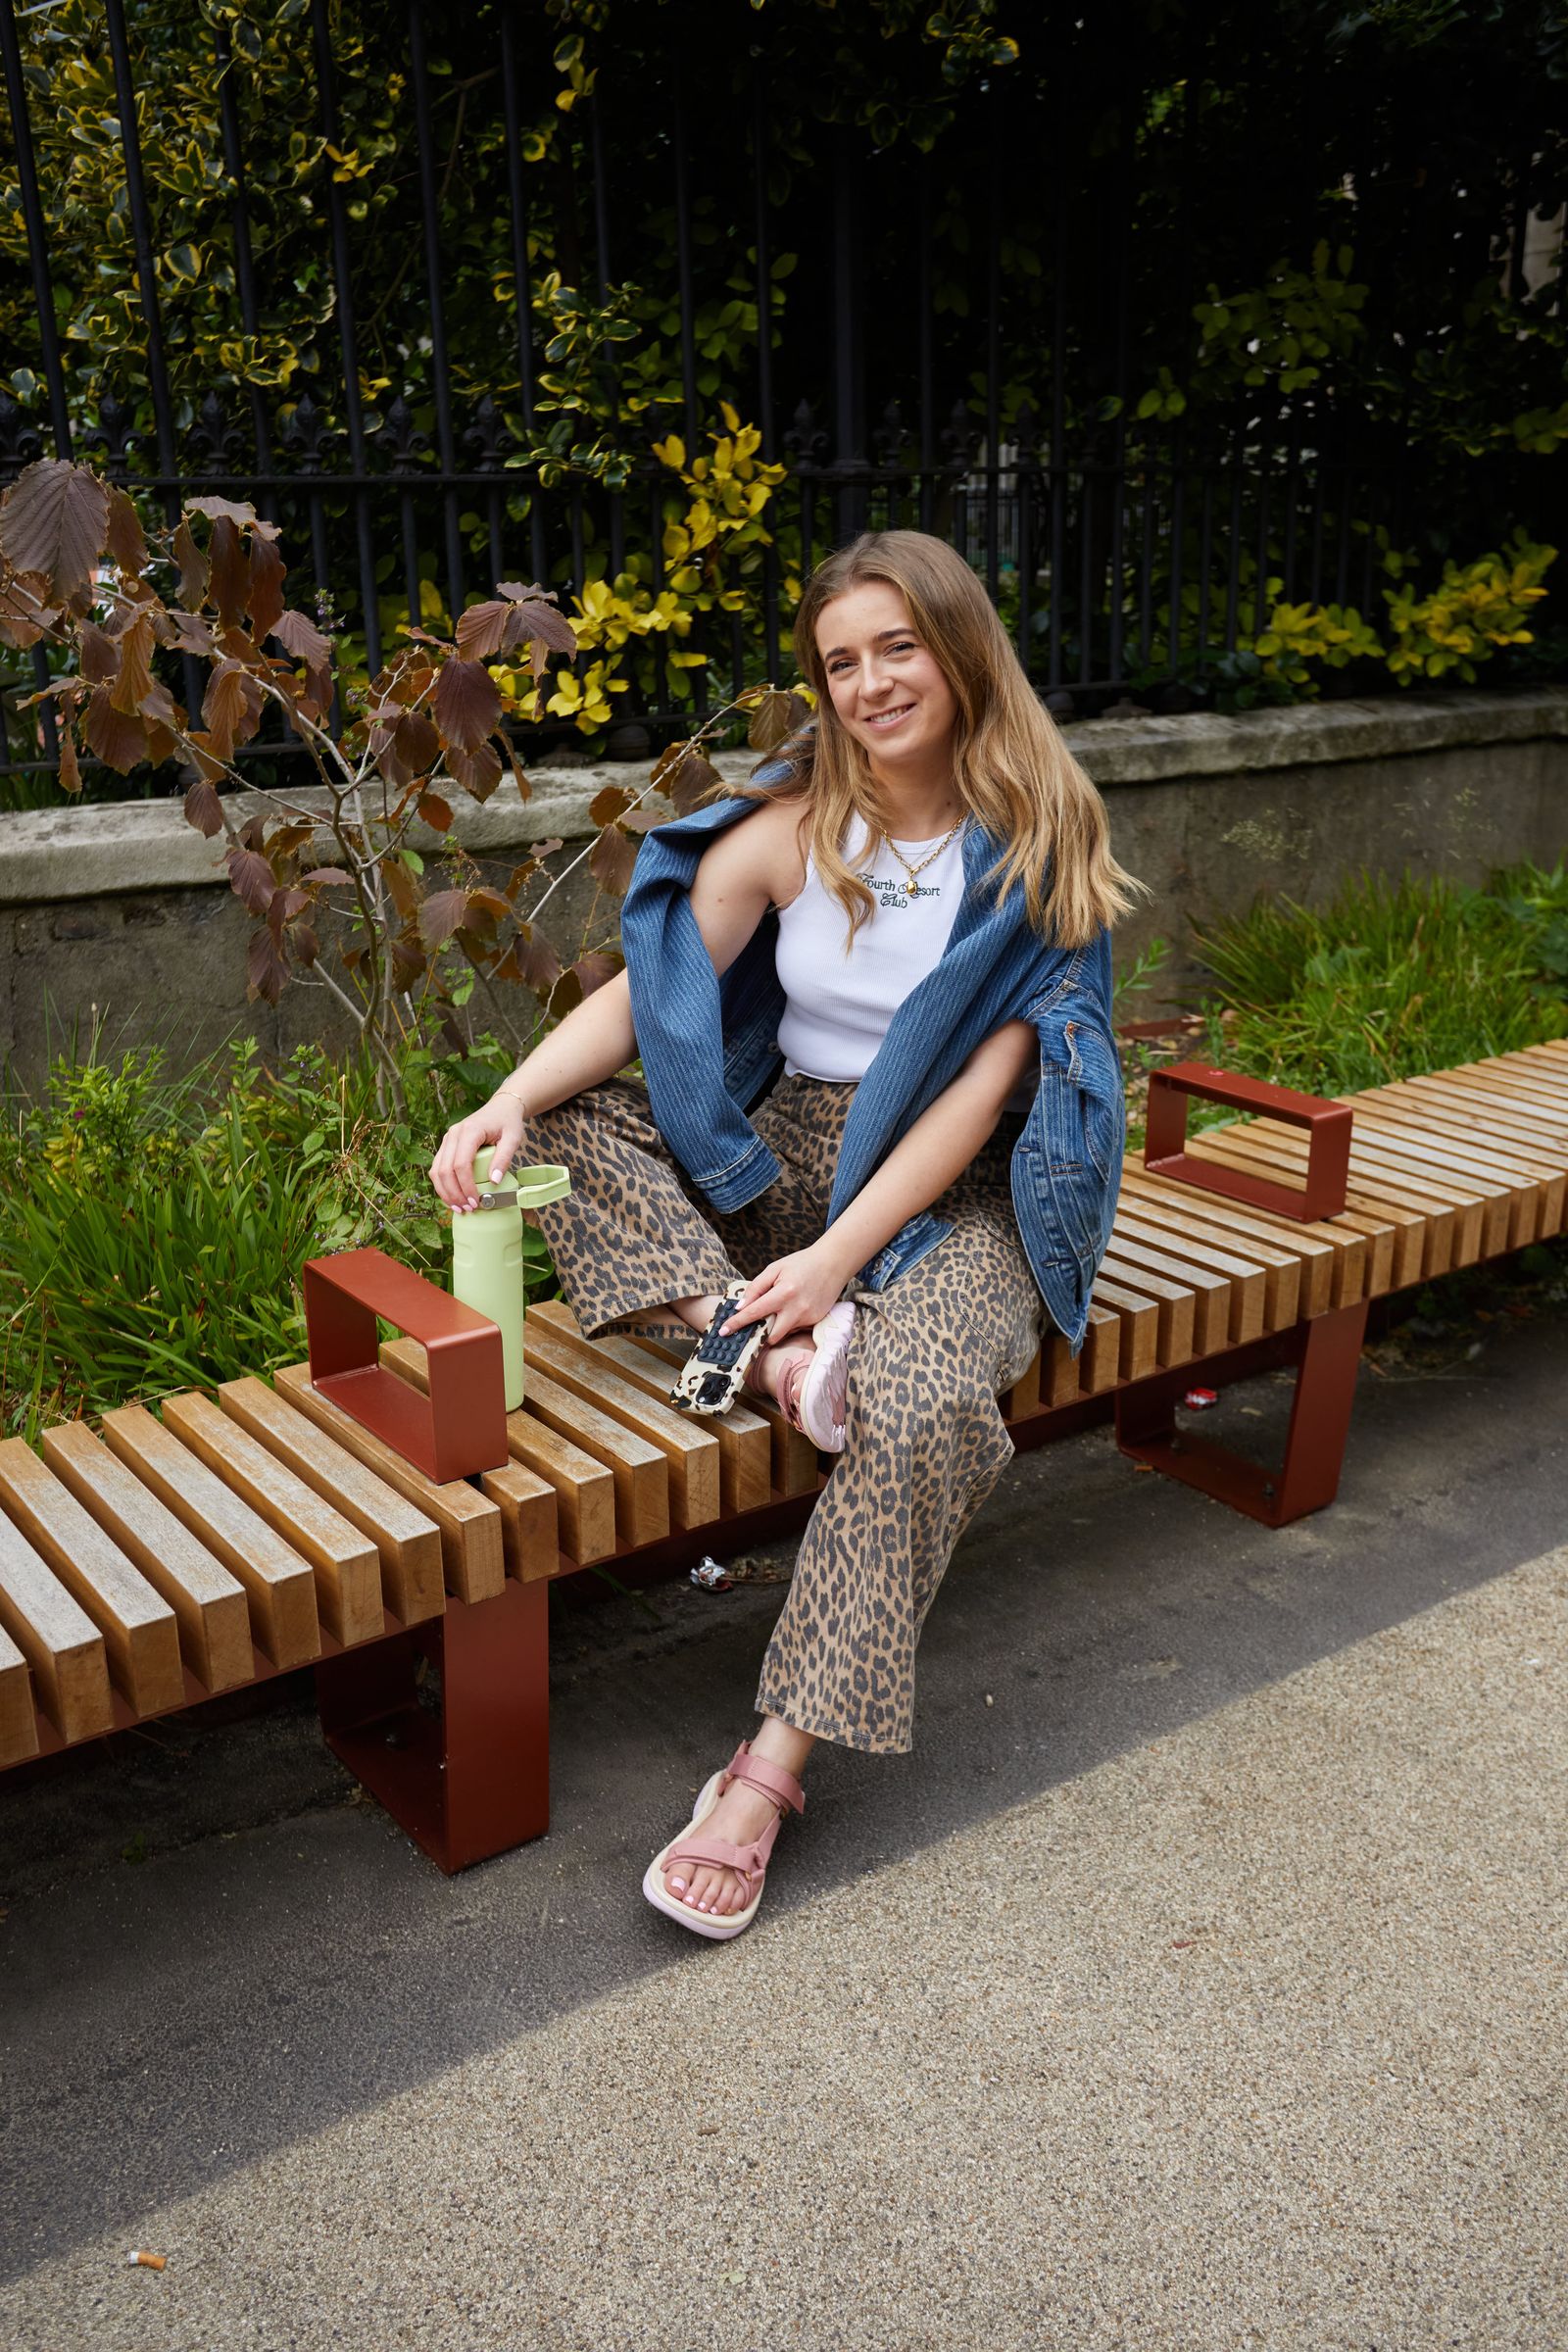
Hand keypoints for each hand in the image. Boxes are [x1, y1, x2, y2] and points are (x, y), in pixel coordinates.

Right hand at [428, 1089, 526, 1211]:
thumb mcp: (513, 1138)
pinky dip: (442, 1185)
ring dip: (445, 1192)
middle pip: (444, 1170)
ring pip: (436, 1170)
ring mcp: (447, 1139)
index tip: (476, 1201)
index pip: (461, 1164)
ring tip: (459, 1208)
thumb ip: (504, 1158)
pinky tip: (453, 1198)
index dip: (466, 1186)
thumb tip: (493, 1182)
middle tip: (468, 1209)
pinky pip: (438, 1168)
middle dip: (454, 1193)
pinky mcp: (447, 1146)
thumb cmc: (508, 1122)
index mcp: (469, 1131)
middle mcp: (453, 1134)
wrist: (501, 1107)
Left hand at [721, 1238, 852, 1345]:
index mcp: (784, 1293)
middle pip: (770, 1335)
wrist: (833, 1263)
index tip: (724, 1331)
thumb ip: (756, 1288)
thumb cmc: (802, 1263)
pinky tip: (794, 1307)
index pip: (754, 1313)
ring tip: (779, 1308)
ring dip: (775, 1327)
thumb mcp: (775, 1269)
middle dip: (759, 1333)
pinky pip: (795, 1328)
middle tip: (753, 1325)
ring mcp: (808, 1317)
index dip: (737, 1323)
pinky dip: (789, 1322)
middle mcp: (797, 1309)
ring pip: (783, 1333)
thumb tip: (741, 1307)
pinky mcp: (816, 1320)